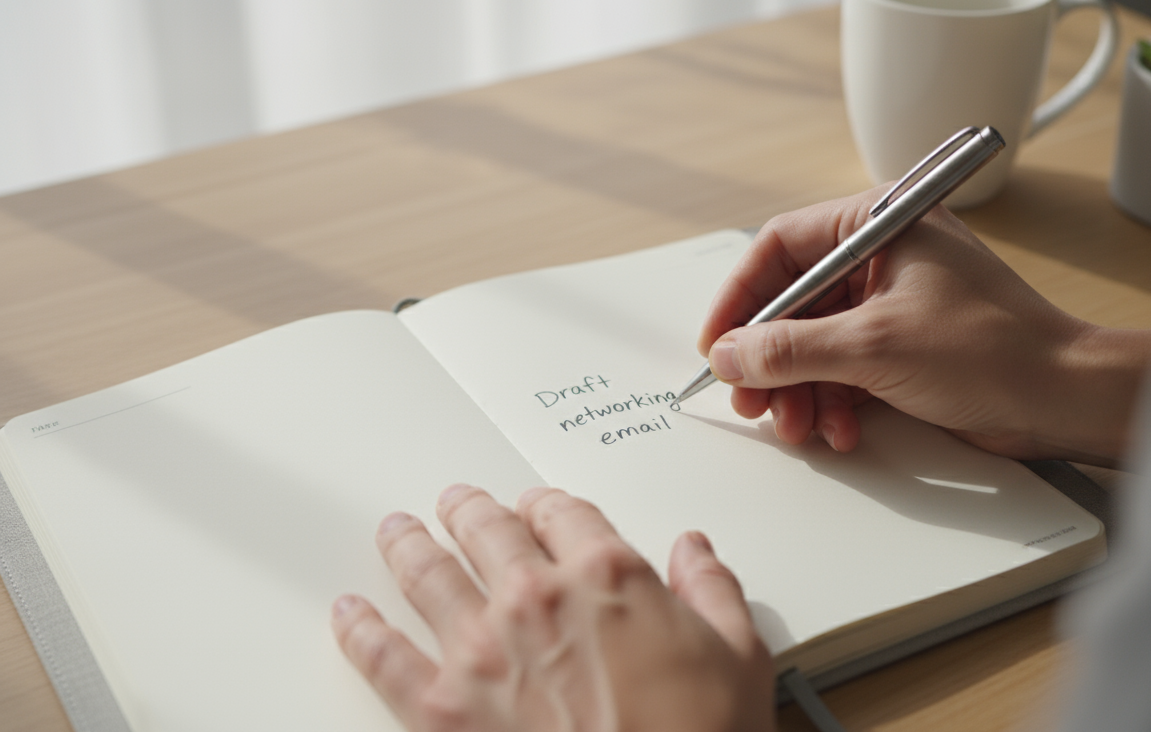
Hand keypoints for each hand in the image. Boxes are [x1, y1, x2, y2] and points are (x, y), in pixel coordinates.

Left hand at [331, 485, 774, 731]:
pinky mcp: (443, 709)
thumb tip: (697, 553)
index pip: (565, 514)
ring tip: (397, 530)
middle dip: (470, 511)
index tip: (538, 505)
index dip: (547, 504)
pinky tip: (350, 615)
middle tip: (457, 503)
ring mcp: (482, 651)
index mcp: (607, 576)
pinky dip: (361, 631)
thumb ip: (713, 590)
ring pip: (429, 574)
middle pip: (489, 531)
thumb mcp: (738, 657)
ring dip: (409, 545)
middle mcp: (537, 599)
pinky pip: (386, 658)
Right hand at [697, 186, 1150, 464]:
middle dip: (770, 358)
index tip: (717, 345)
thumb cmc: (992, 350)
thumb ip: (790, 349)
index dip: (740, 299)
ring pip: (815, 342)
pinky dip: (833, 401)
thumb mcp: (873, 347)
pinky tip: (839, 429)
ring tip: (797, 424)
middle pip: (793, 302)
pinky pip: (844, 367)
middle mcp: (883, 254)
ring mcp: (892, 301)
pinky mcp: (903, 343)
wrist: (1062, 398)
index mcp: (879, 222)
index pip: (780, 248)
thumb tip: (730, 355)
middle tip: (751, 399)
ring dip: (799, 388)